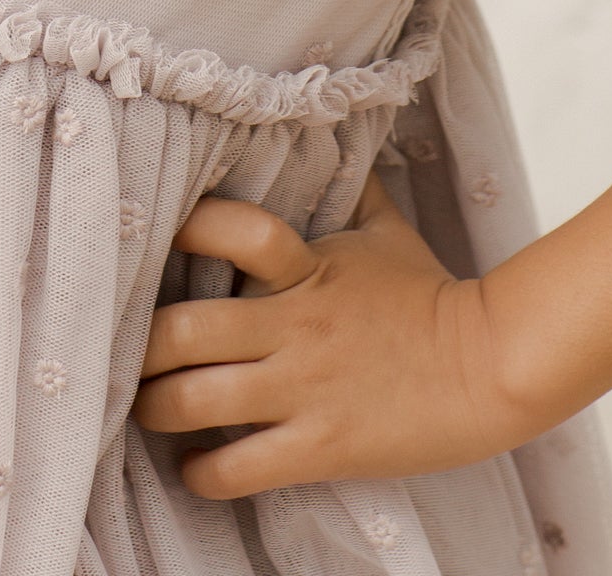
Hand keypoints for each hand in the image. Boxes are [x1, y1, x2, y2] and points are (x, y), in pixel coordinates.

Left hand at [129, 171, 543, 499]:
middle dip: (141, 346)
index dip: (188, 231)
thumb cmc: (432, 294)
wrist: (488, 368)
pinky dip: (202, 474)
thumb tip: (329, 137)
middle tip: (123, 353)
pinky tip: (193, 469)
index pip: (235, 231)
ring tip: (144, 411)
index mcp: (308, 265)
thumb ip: (349, 189)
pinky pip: (238, 468)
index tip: (157, 242)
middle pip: (186, 330)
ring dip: (156, 410)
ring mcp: (304, 389)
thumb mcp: (386, 229)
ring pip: (197, 401)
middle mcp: (295, 324)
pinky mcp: (320, 448)